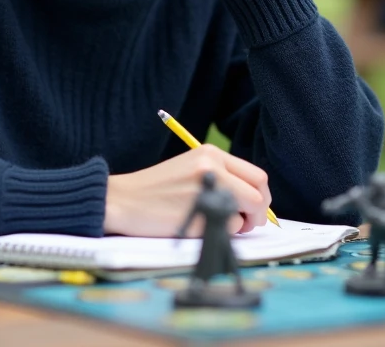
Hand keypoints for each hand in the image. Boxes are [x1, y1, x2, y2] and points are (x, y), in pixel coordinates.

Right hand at [104, 144, 271, 236]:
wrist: (123, 200)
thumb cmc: (156, 189)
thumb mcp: (191, 168)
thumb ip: (221, 176)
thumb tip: (254, 199)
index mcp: (211, 154)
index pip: (256, 175)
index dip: (260, 196)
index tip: (253, 208)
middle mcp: (213, 167)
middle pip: (259, 193)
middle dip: (259, 212)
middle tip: (248, 222)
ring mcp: (207, 189)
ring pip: (246, 211)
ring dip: (238, 223)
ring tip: (212, 222)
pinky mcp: (200, 212)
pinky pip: (228, 227)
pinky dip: (220, 231)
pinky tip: (198, 226)